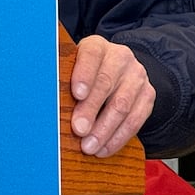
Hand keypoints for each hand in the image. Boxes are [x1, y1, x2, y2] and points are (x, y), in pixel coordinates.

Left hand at [69, 36, 154, 157]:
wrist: (119, 71)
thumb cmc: (86, 72)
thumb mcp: (72, 67)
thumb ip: (63, 79)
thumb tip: (46, 103)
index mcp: (97, 46)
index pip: (91, 55)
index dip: (84, 74)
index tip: (76, 94)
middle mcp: (120, 57)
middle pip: (106, 83)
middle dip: (90, 110)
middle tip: (78, 129)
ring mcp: (136, 76)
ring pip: (122, 105)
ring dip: (104, 130)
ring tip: (89, 146)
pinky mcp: (147, 95)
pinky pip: (135, 119)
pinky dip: (118, 137)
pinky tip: (104, 148)